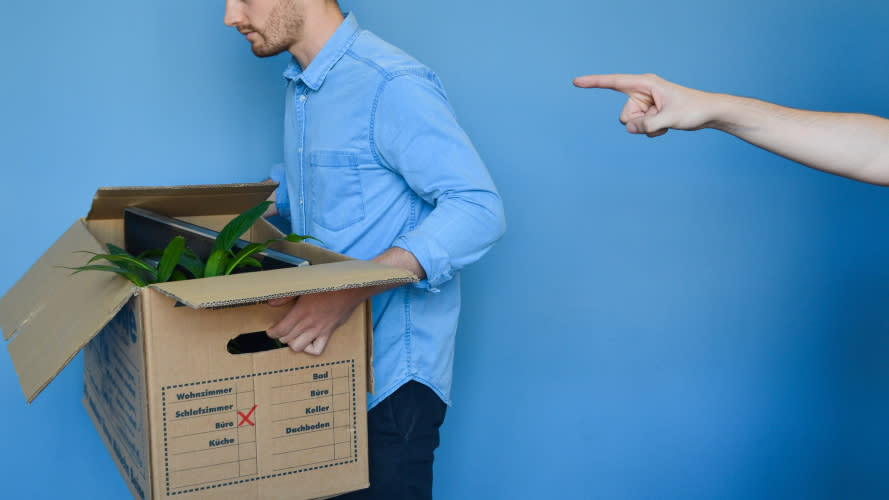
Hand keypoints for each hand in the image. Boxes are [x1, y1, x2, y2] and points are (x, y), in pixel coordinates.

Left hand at [266, 288, 367, 354]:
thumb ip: (286, 296)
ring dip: (293, 343)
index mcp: (301, 311)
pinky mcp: (329, 333)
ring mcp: (319, 330)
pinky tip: (308, 341)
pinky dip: (310, 349)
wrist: (351, 288)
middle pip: (287, 339)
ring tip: (294, 336)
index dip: (272, 333)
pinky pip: (317, 349)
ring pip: (298, 347)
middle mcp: (309, 323)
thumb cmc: (328, 285)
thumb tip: (271, 302)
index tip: (271, 331)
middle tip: (282, 330)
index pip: (281, 330)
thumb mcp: (304, 287)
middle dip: (281, 336)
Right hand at [573, 73, 713, 136]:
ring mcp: (645, 103)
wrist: (708, 113)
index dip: (593, 82)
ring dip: (647, 128)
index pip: (613, 82)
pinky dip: (653, 131)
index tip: (576, 81)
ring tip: (666, 122)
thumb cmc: (693, 109)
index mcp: (645, 84)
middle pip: (625, 115)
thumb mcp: (669, 118)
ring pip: (631, 124)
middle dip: (638, 123)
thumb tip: (630, 129)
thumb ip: (647, 125)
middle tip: (660, 119)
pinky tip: (667, 125)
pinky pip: (640, 128)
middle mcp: (642, 92)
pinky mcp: (649, 113)